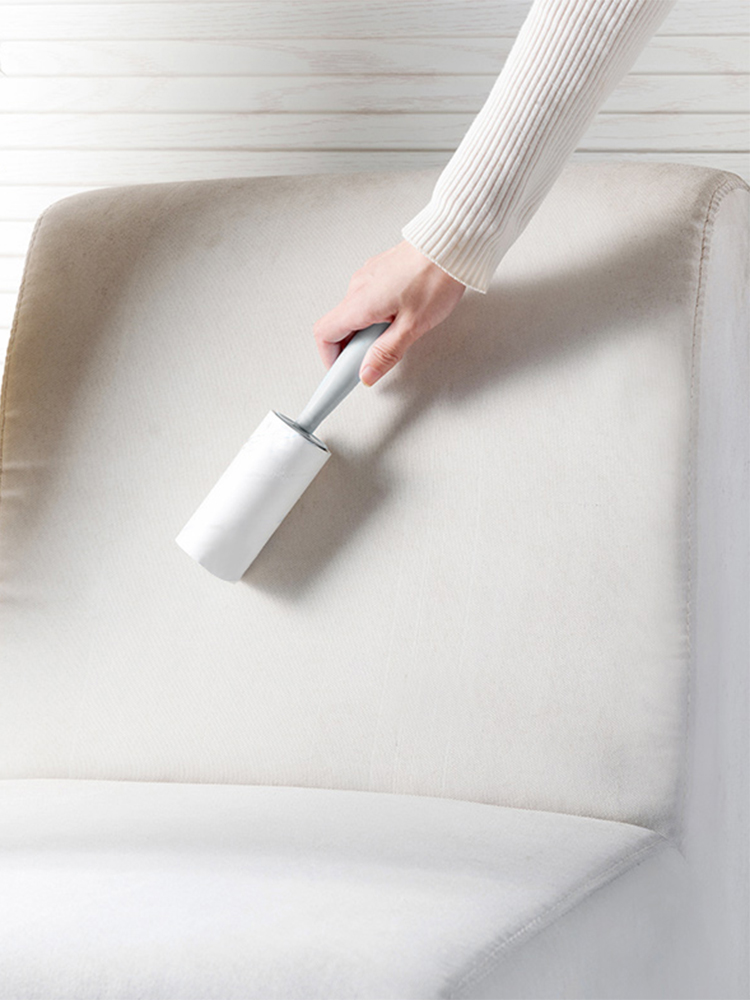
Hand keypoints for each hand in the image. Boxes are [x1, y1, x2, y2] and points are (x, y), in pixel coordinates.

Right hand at [313, 239, 465, 385]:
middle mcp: (358, 287)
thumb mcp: (412, 327)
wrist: (452, 243)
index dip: (329, 358)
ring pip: (355, 312)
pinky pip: (367, 298)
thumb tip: (367, 374)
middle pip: (339, 325)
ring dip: (366, 330)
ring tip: (396, 334)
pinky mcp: (380, 270)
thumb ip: (386, 353)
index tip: (343, 372)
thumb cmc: (435, 278)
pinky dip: (375, 314)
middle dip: (352, 348)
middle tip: (375, 359)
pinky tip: (399, 316)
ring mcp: (368, 276)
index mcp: (360, 303)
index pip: (324, 334)